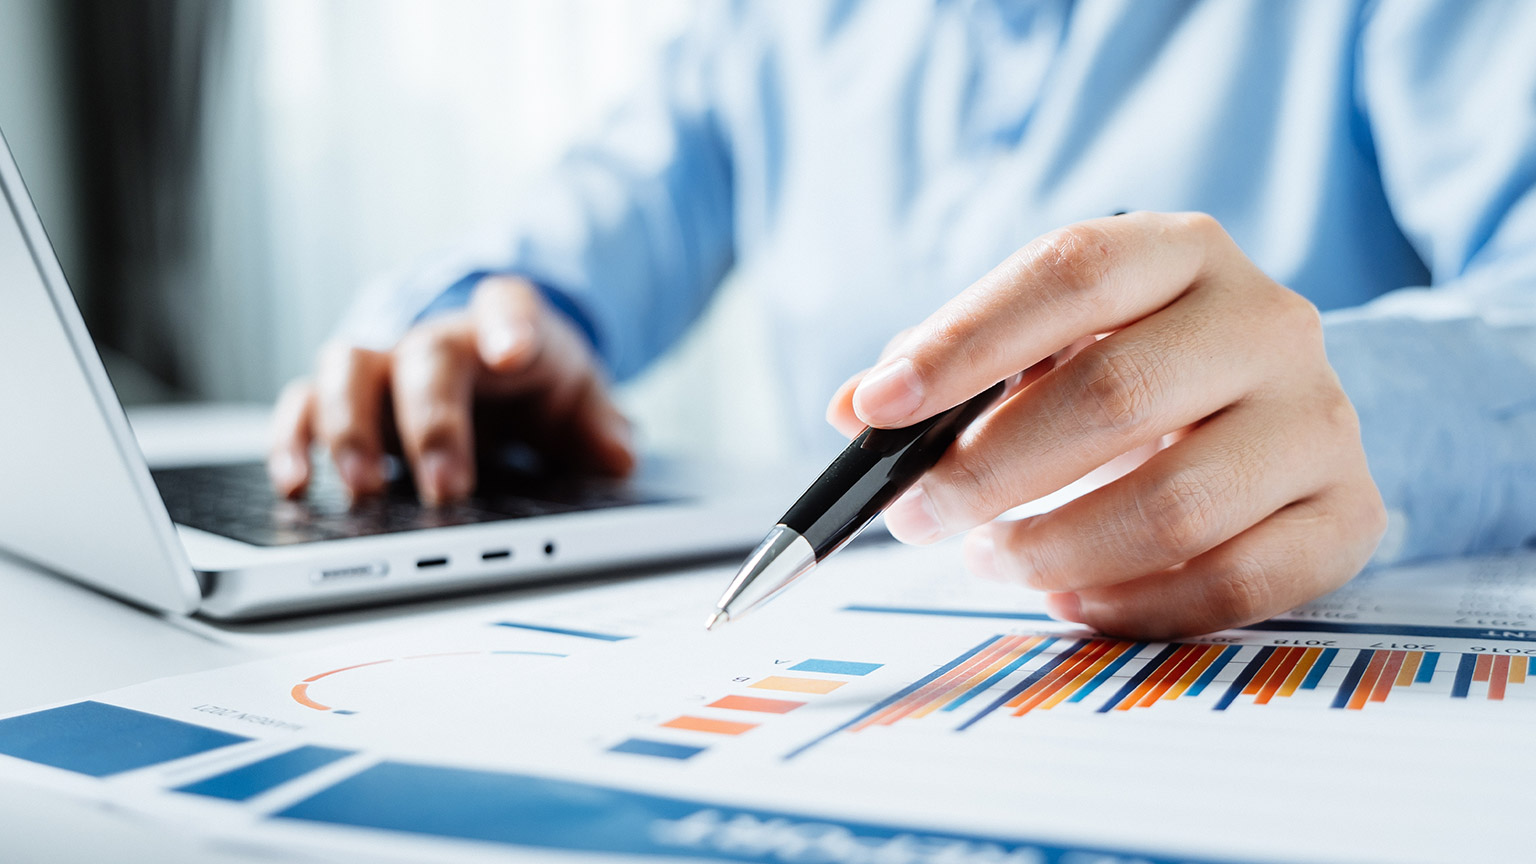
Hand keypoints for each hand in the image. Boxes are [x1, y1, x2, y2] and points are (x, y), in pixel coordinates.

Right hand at [268, 276, 634, 504]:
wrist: (496, 359)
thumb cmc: (537, 380)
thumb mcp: (583, 397)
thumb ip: (603, 425)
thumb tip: (619, 455)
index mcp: (508, 327)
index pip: (510, 307)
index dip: (511, 325)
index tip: (514, 351)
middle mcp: (440, 339)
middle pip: (425, 356)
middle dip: (433, 423)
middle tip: (448, 488)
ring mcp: (387, 366)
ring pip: (348, 369)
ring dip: (349, 428)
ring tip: (361, 488)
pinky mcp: (347, 400)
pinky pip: (304, 404)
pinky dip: (293, 440)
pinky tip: (296, 484)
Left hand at [827, 212, 1386, 638]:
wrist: (1276, 409)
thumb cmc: (1134, 369)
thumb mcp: (1047, 343)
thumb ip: (953, 371)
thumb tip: (855, 413)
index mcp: (1179, 251)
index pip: (1070, 273)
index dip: (966, 341)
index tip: (880, 409)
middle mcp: (1266, 320)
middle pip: (1117, 395)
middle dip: (990, 471)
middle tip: (918, 516)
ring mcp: (1318, 419)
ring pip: (1176, 505)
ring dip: (1055, 547)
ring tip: (990, 559)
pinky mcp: (1346, 514)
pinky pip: (1235, 582)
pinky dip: (1133, 605)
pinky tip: (1069, 596)